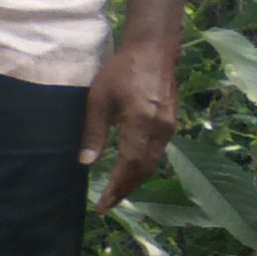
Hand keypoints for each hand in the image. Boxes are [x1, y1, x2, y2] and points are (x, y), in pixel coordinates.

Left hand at [81, 30, 182, 214]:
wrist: (154, 49)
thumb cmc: (121, 71)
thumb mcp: (98, 99)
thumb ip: (94, 132)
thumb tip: (86, 163)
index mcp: (141, 124)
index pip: (129, 166)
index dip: (116, 188)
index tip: (102, 205)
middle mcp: (160, 130)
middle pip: (144, 170)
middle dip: (125, 189)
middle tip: (107, 205)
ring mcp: (169, 127)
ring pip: (152, 163)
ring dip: (135, 180)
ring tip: (116, 192)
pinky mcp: (170, 122)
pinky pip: (157, 152)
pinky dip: (143, 166)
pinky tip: (130, 170)